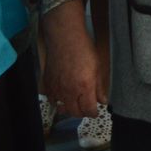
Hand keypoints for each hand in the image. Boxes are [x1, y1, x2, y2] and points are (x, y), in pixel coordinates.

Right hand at [40, 0, 102, 118]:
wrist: (64, 38)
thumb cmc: (82, 48)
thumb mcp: (98, 67)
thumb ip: (100, 86)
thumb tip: (103, 99)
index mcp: (84, 86)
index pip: (88, 110)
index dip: (94, 113)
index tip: (96, 111)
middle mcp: (69, 90)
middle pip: (75, 112)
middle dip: (83, 113)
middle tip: (87, 108)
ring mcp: (57, 88)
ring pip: (62, 108)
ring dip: (70, 109)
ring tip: (76, 105)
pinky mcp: (48, 84)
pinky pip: (52, 100)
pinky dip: (58, 102)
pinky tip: (63, 98)